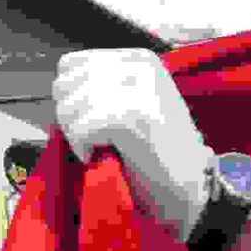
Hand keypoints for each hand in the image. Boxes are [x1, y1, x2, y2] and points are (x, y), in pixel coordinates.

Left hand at [53, 49, 214, 241]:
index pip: (70, 65)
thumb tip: (60, 87)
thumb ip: (102, 87)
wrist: (191, 191)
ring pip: (68, 107)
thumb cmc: (158, 155)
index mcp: (138, 59)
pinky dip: (85, 150)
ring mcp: (135, 89)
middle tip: (97, 141)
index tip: (92, 123)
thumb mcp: (135, 103)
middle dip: (71, 118)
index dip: (70, 99)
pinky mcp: (130, 115)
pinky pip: (80, 129)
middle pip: (64, 85)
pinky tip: (108, 156)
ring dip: (77, 136)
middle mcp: (138, 66)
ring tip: (105, 148)